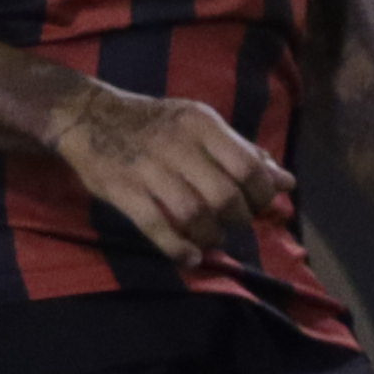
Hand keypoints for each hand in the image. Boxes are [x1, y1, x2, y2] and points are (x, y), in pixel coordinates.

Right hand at [47, 83, 291, 262]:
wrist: (88, 116)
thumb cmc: (155, 124)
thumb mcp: (200, 124)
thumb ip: (242, 151)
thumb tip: (285, 182)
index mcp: (201, 123)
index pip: (247, 166)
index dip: (261, 194)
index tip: (257, 205)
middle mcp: (177, 144)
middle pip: (224, 195)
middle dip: (237, 219)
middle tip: (232, 223)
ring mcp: (148, 169)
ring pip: (193, 214)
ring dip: (210, 236)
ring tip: (211, 238)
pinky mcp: (123, 191)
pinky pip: (155, 227)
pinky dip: (178, 248)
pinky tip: (191, 257)